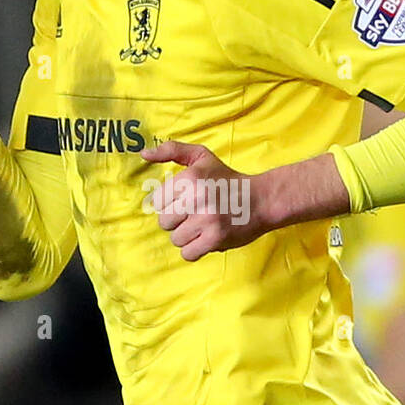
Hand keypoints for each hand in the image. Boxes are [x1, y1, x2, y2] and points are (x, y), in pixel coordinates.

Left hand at [140, 141, 271, 260]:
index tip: (186, 201)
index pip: (158, 201)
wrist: (261, 200)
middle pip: (164, 221)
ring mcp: (206, 220)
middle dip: (177, 220)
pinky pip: (188, 253)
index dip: (170, 203)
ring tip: (201, 226)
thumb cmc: (227, 179)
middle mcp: (196, 197)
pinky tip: (205, 239)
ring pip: (175, 239)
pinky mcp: (215, 239)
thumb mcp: (201, 156)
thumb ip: (172, 151)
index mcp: (190, 177)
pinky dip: (194, 250)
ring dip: (186, 236)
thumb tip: (143, 154)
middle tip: (194, 214)